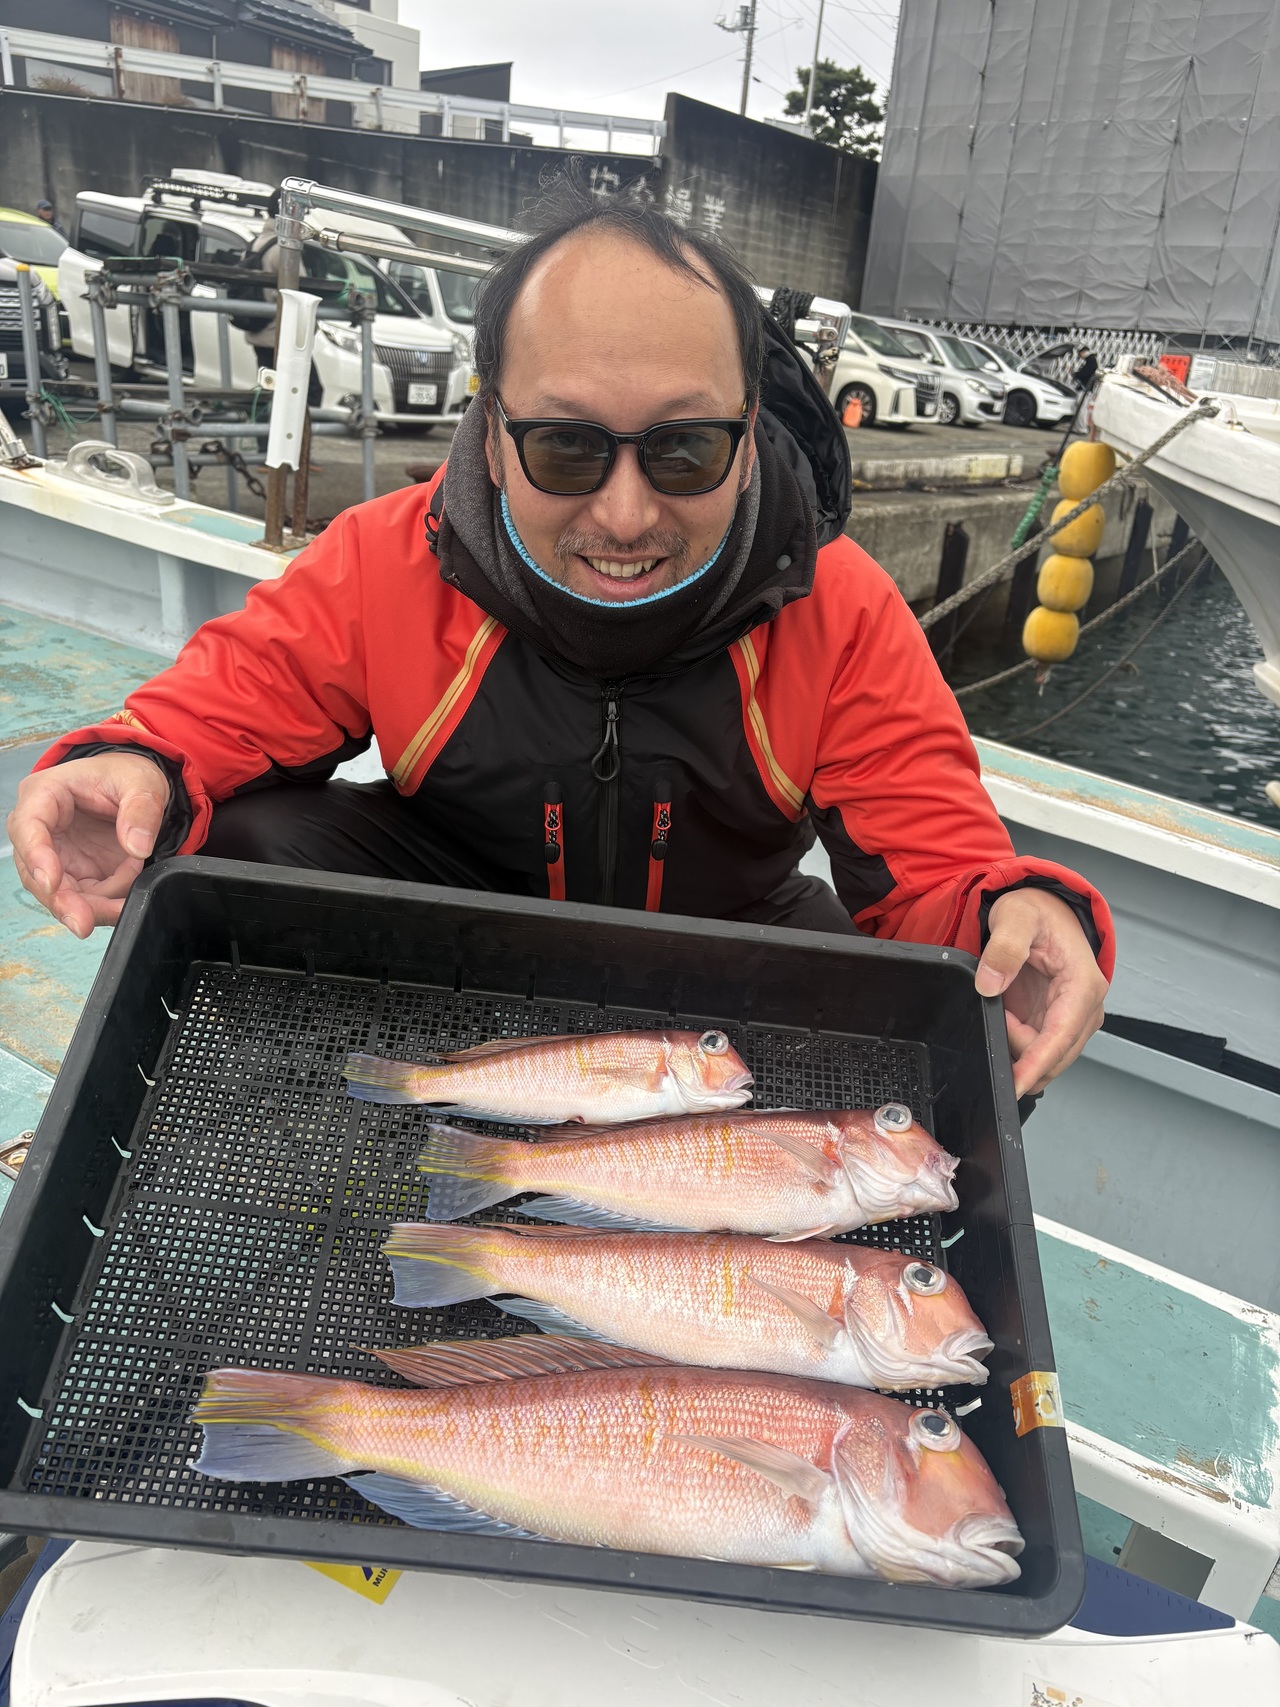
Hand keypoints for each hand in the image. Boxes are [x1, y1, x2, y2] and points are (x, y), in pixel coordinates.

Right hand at [8, 753, 170, 937]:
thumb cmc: (127, 776)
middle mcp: (40, 828)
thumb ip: (141, 810)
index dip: (36, 856)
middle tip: (84, 923)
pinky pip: (82, 899)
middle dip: (61, 900)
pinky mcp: (73, 874)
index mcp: (45, 794)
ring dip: (89, 907)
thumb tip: (137, 847)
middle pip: (35, 871)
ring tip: (123, 907)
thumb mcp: (143, 782)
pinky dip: (104, 905)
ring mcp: (55, 855)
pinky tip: (125, 901)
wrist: (135, 788)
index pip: (28, 827)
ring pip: (57, 893)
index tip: (52, 881)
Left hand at [974, 888, 1107, 1098]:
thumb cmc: (1037, 911)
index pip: (1061, 1036)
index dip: (1037, 1064)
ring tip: (1004, 1001)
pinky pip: (1034, 1048)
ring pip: (1043, 1056)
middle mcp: (1086, 1007)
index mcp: (1083, 984)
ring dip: (1015, 1041)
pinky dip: (1015, 1039)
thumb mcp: (1016, 915)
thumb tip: (990, 984)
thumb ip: (1004, 946)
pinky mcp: (1057, 1023)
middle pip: (1054, 1054)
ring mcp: (1073, 1018)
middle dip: (1018, 1047)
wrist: (1043, 909)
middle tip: (999, 1006)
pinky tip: (1007, 1013)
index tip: (1015, 1084)